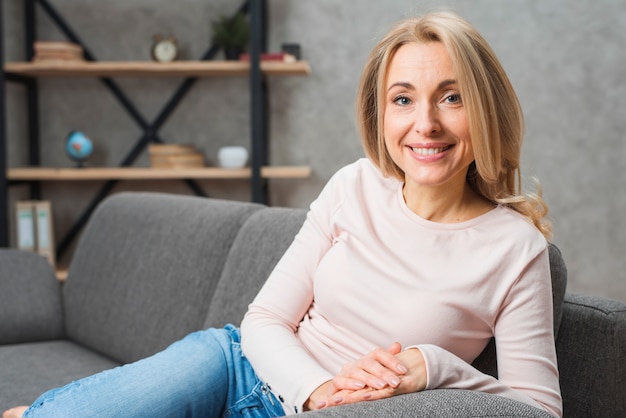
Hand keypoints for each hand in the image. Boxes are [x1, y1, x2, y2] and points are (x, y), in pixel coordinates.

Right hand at [304, 343, 426, 409]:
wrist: (341, 391)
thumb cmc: (363, 381)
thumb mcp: (376, 372)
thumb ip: (387, 359)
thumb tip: (398, 344)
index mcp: (367, 359)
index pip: (378, 353)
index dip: (391, 360)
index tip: (403, 370)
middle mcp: (356, 363)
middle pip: (369, 363)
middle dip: (383, 372)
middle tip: (395, 382)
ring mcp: (345, 372)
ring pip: (356, 372)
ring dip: (370, 378)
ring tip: (381, 385)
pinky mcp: (336, 382)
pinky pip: (341, 381)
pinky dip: (350, 384)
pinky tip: (361, 387)